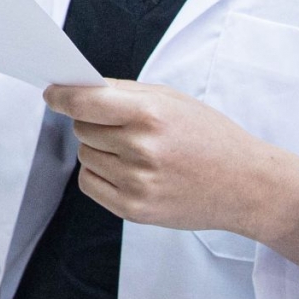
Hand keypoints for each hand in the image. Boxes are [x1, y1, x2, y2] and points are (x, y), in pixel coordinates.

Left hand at [44, 81, 298, 272]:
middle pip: (82, 128)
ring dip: (99, 149)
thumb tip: (77, 88)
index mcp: (151, 114)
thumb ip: (124, 93)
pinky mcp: (134, 210)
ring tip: (136, 150)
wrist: (246, 185)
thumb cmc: (210, 137)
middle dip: (94, 123)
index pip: (85, 102)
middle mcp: (141, 149)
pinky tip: (129, 170)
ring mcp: (137, 183)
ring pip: (85, 155)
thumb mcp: (172, 100)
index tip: (52, 93)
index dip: (62, 95)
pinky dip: (100, 174)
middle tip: (125, 126)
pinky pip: (89, 184)